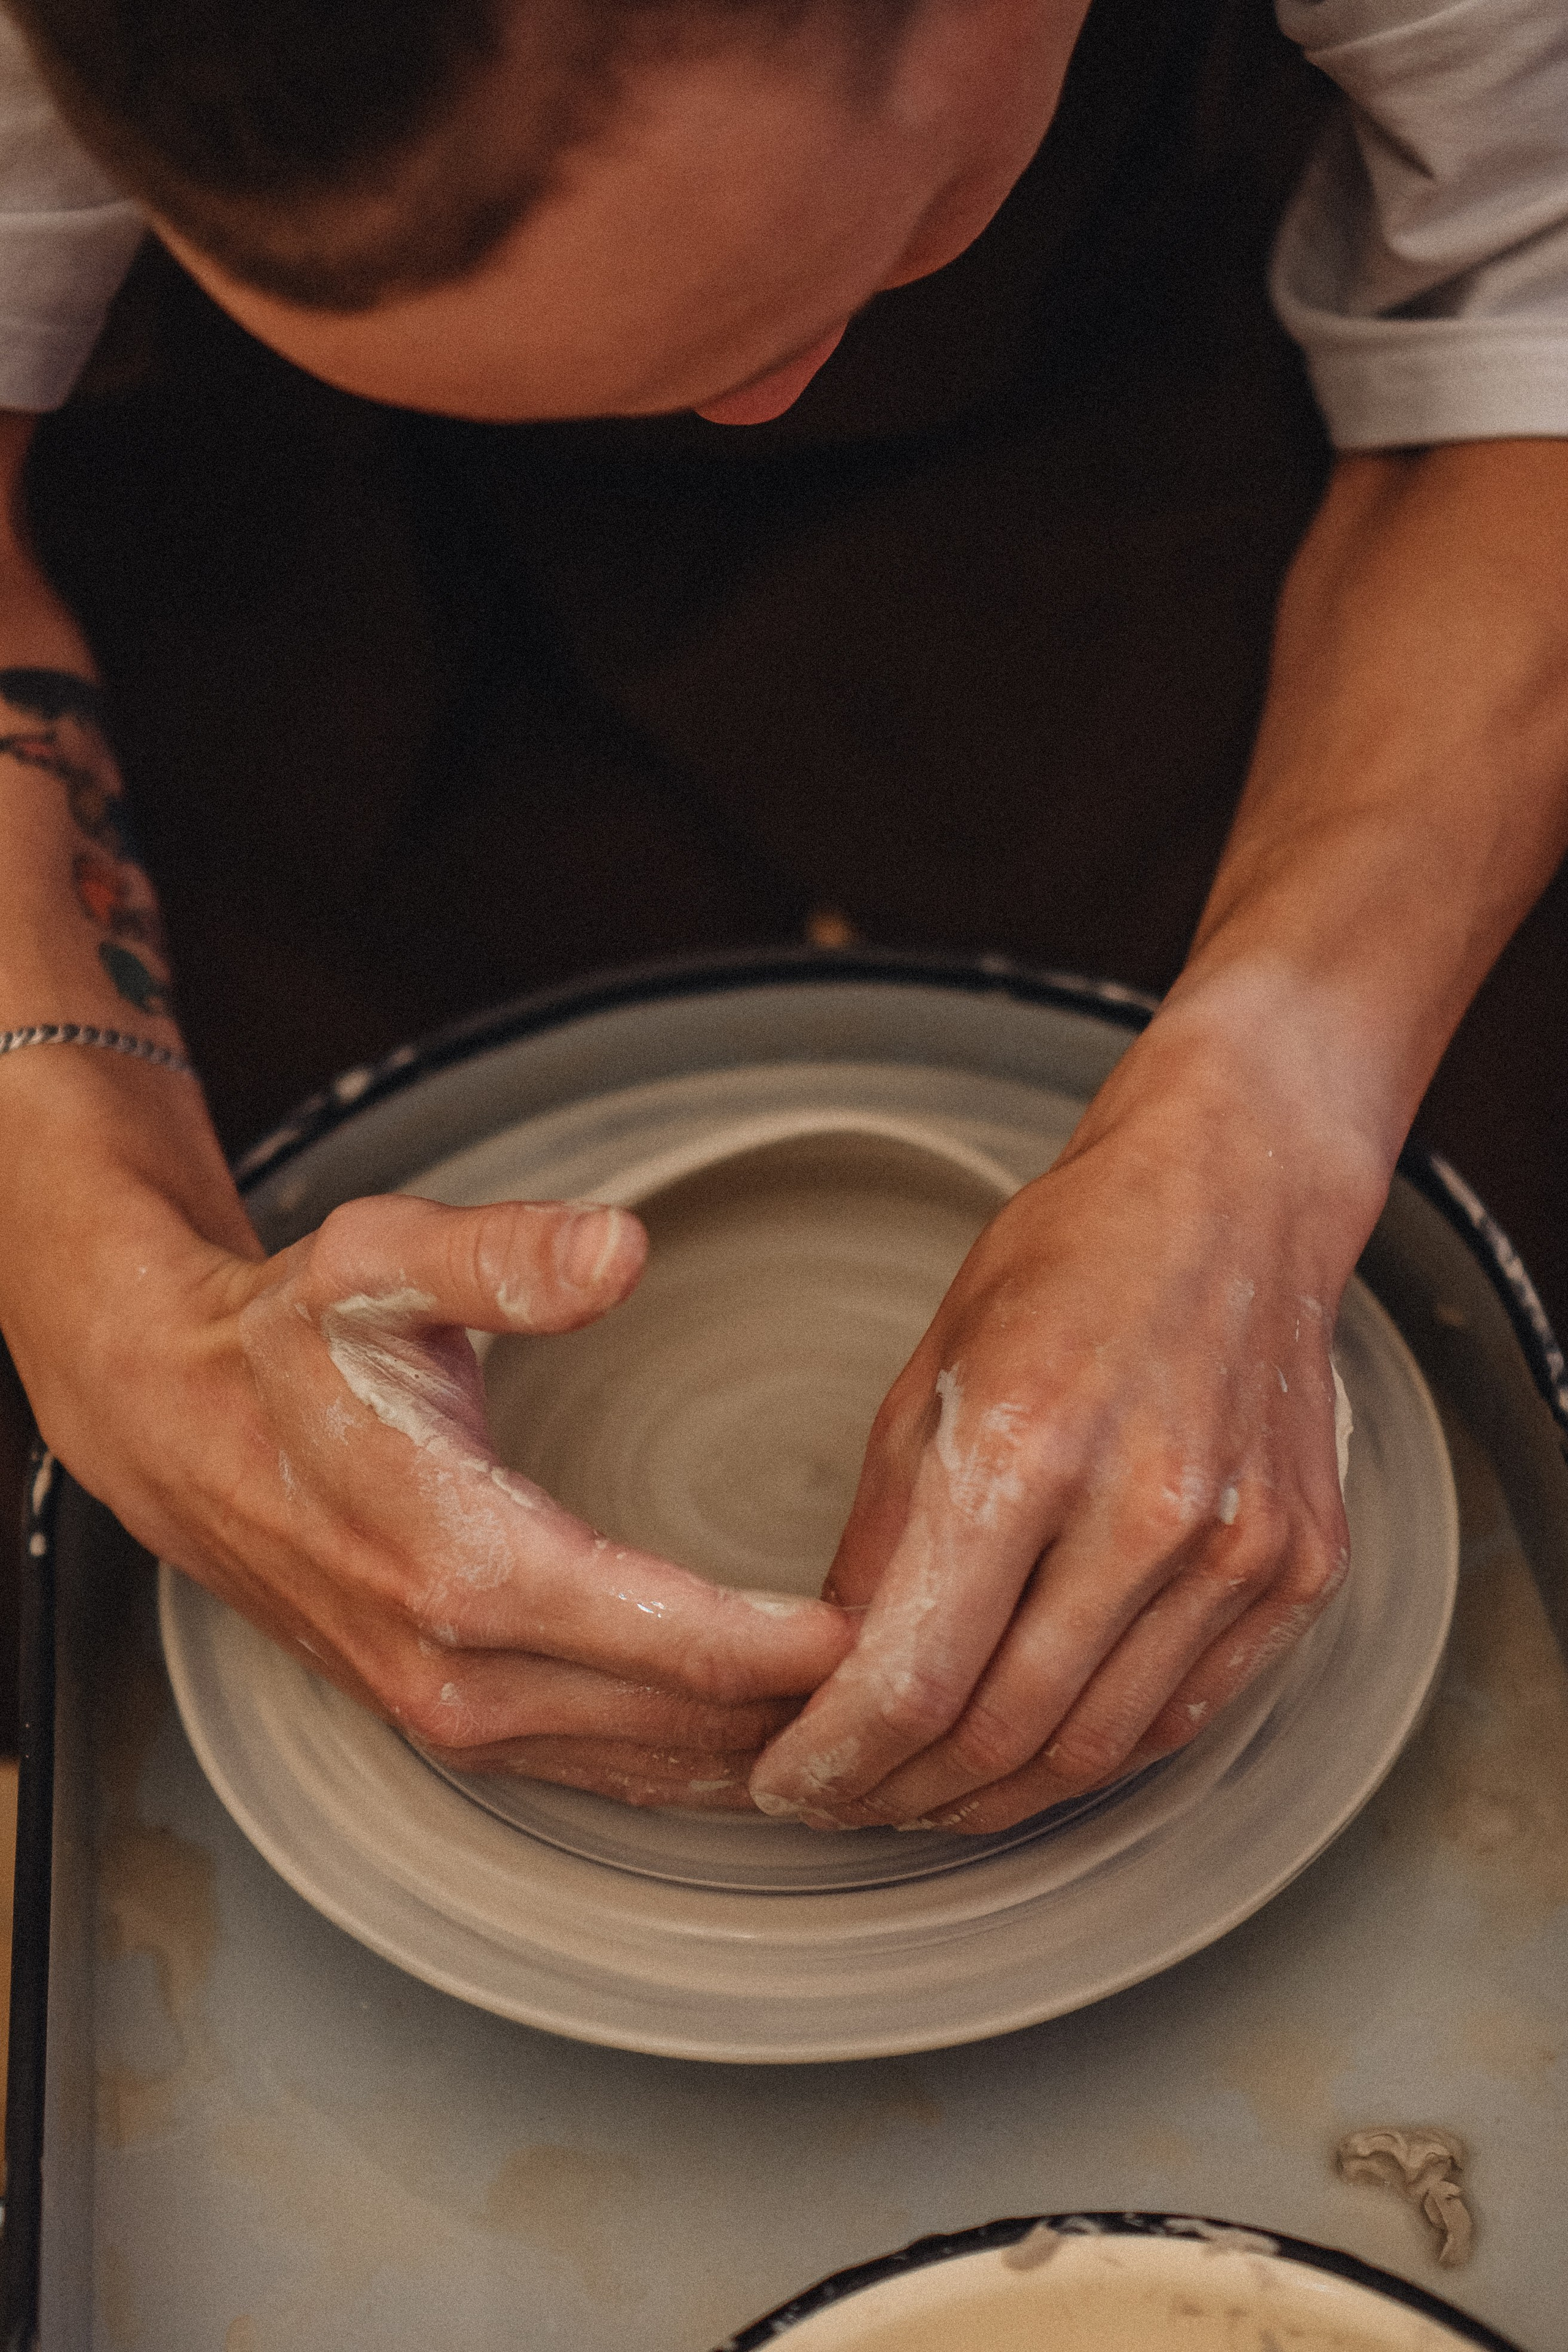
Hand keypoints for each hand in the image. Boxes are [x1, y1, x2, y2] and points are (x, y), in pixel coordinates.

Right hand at [5, 1065, 852, 1807]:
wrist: (179, 1428)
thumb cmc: (288, 1341)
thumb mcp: (380, 1262)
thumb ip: (505, 1255)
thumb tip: (622, 1250)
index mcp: (466, 1564)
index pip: (682, 1643)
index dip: (805, 1648)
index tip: (908, 1624)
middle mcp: (463, 1672)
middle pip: (688, 1730)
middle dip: (816, 1716)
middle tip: (942, 1676)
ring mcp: (455, 1717)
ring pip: (654, 1772)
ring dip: (769, 1756)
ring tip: (891, 1724)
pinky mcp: (454, 1726)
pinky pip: (607, 1773)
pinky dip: (700, 1768)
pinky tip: (778, 1744)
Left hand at [749, 1010, 1375, 1831]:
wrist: (1237, 1197)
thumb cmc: (1072, 1261)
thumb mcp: (930, 1370)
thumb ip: (884, 1535)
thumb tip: (831, 1672)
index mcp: (1028, 1441)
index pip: (917, 1672)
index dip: (838, 1756)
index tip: (789, 1782)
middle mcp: (1147, 1506)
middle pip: (1002, 1732)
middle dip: (900, 1794)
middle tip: (842, 1803)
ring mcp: (1239, 1548)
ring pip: (1094, 1749)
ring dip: (991, 1798)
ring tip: (922, 1797)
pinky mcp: (1299, 1570)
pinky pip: (1180, 1714)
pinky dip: (1093, 1754)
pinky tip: (1028, 1754)